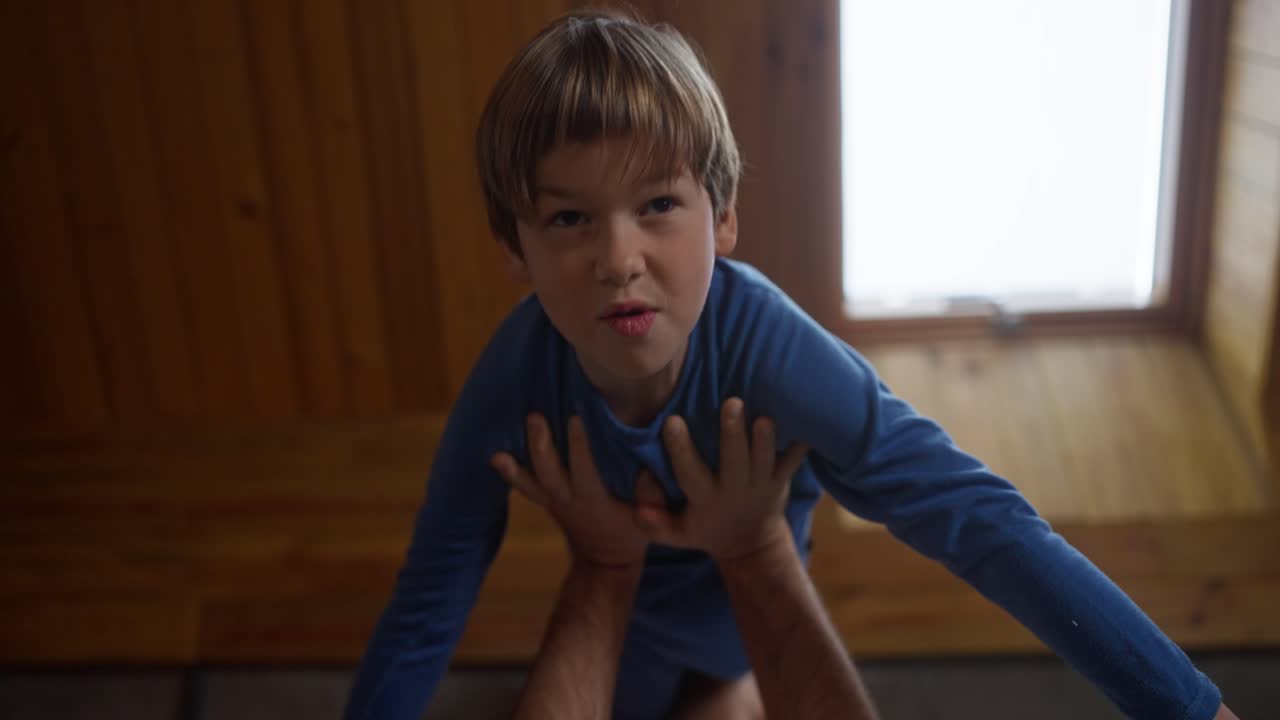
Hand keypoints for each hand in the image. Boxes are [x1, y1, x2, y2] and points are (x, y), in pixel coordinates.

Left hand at [491, 414, 647, 569]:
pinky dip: (511, 474)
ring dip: (514, 468)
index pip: (584, 469)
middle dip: (540, 446)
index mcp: (595, 500)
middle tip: (534, 417)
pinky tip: (495, 457)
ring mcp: (554, 503)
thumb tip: (650, 463)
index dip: (578, 445)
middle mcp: (570, 501)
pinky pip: (526, 488)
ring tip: (499, 451)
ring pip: (530, 484)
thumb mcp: (652, 515)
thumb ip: (653, 490)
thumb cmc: (632, 531)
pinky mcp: (547, 502)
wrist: (606, 560)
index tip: (575, 418)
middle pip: (549, 474)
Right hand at [639, 397, 808, 561]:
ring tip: (765, 416)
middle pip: (735, 462)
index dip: (680, 449)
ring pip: (765, 460)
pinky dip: (800, 444)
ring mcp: (761, 485)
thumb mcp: (677, 533)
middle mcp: (735, 490)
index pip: (690, 473)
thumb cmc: (705, 528)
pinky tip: (806, 420)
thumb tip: (640, 510)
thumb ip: (655, 522)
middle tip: (732, 403)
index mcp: (706, 499)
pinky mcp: (781, 480)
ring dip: (766, 439)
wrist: (751, 544)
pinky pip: (793, 461)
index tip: (672, 421)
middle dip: (733, 434)